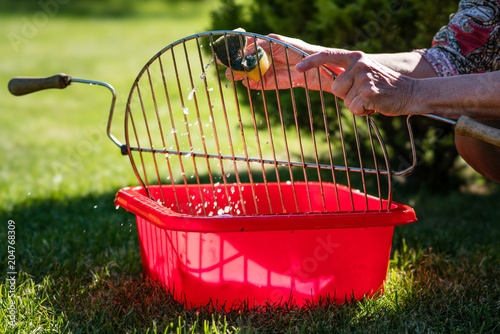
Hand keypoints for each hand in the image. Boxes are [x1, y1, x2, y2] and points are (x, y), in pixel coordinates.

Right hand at [226, 34, 339, 90]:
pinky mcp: (262, 83)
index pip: (241, 44)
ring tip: (234, 72)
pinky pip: (250, 83)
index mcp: (259, 45)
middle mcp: (256, 58)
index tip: (225, 46)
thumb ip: (261, 44)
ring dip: (235, 73)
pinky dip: (246, 82)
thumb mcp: (277, 42)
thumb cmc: (296, 50)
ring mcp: (258, 71)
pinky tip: (246, 79)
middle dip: (229, 61)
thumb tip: (244, 50)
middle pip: (237, 60)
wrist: (309, 69)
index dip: (232, 45)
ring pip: (240, 72)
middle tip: (225, 62)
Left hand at [296, 50, 415, 115]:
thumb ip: (348, 74)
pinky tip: (375, 105)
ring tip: (372, 98)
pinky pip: (354, 108)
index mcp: (356, 57)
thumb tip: (328, 80)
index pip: (328, 55)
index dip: (311, 62)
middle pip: (335, 88)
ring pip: (345, 100)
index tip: (297, 68)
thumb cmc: (385, 87)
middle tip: (364, 93)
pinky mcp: (368, 92)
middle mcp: (359, 64)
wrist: (411, 93)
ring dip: (356, 105)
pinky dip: (363, 112)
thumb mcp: (365, 73)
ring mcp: (363, 78)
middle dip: (347, 96)